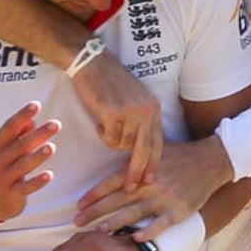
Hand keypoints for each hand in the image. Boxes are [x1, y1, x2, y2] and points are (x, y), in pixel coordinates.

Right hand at [0, 102, 60, 222]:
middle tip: (56, 124)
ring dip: (38, 156)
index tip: (37, 105)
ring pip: (23, 166)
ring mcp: (3, 179)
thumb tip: (32, 120)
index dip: (22, 116)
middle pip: (19, 145)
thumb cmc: (1, 169)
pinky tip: (49, 175)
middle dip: (38, 134)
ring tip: (52, 147)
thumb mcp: (3, 151)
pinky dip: (38, 182)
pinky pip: (26, 187)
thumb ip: (17, 136)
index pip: (9, 128)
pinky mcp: (12, 194)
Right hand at [71, 51, 163, 187]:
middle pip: (145, 150)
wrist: (93, 63)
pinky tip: (99, 120)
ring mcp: (131, 112)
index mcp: (153, 108)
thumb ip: (140, 121)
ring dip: (112, 140)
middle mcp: (146, 111)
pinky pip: (109, 138)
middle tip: (131, 187)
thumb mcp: (133, 100)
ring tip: (105, 125)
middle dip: (138, 171)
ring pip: (123, 145)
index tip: (150, 179)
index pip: (158, 142)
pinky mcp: (114, 113)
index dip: (154, 163)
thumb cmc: (110, 82)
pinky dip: (102, 134)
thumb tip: (139, 148)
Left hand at [73, 138, 230, 236]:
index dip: (94, 194)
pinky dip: (148, 231)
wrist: (210, 161)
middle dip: (96, 211)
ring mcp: (164, 198)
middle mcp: (149, 183)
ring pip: (135, 212)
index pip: (112, 182)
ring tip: (98, 231)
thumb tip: (111, 160)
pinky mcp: (178, 210)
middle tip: (77, 222)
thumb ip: (132, 159)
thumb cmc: (179, 156)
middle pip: (118, 199)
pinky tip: (135, 238)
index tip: (78, 205)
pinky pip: (161, 223)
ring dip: (116, 222)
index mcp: (141, 168)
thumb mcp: (154, 150)